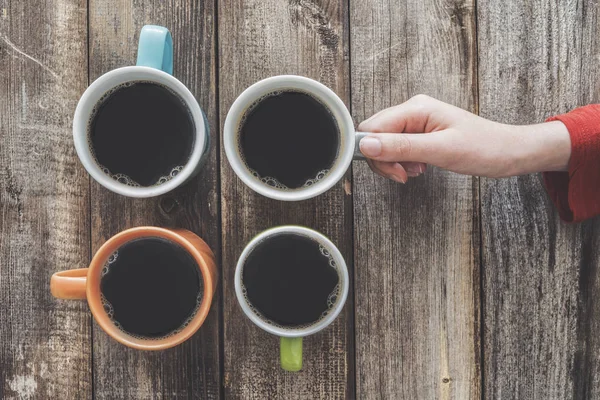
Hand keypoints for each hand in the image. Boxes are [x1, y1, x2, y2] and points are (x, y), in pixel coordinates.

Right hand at [358, 95, 571, 182]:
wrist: (509, 152)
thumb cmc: (484, 148)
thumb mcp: (440, 151)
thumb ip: (401, 147)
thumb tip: (365, 145)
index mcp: (415, 108)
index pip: (372, 128)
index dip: (374, 153)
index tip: (393, 171)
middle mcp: (412, 110)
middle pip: (374, 135)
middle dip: (382, 159)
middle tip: (403, 175)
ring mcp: (416, 121)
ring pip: (384, 143)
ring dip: (393, 162)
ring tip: (415, 171)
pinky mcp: (420, 132)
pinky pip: (397, 147)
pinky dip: (402, 162)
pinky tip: (418, 167)